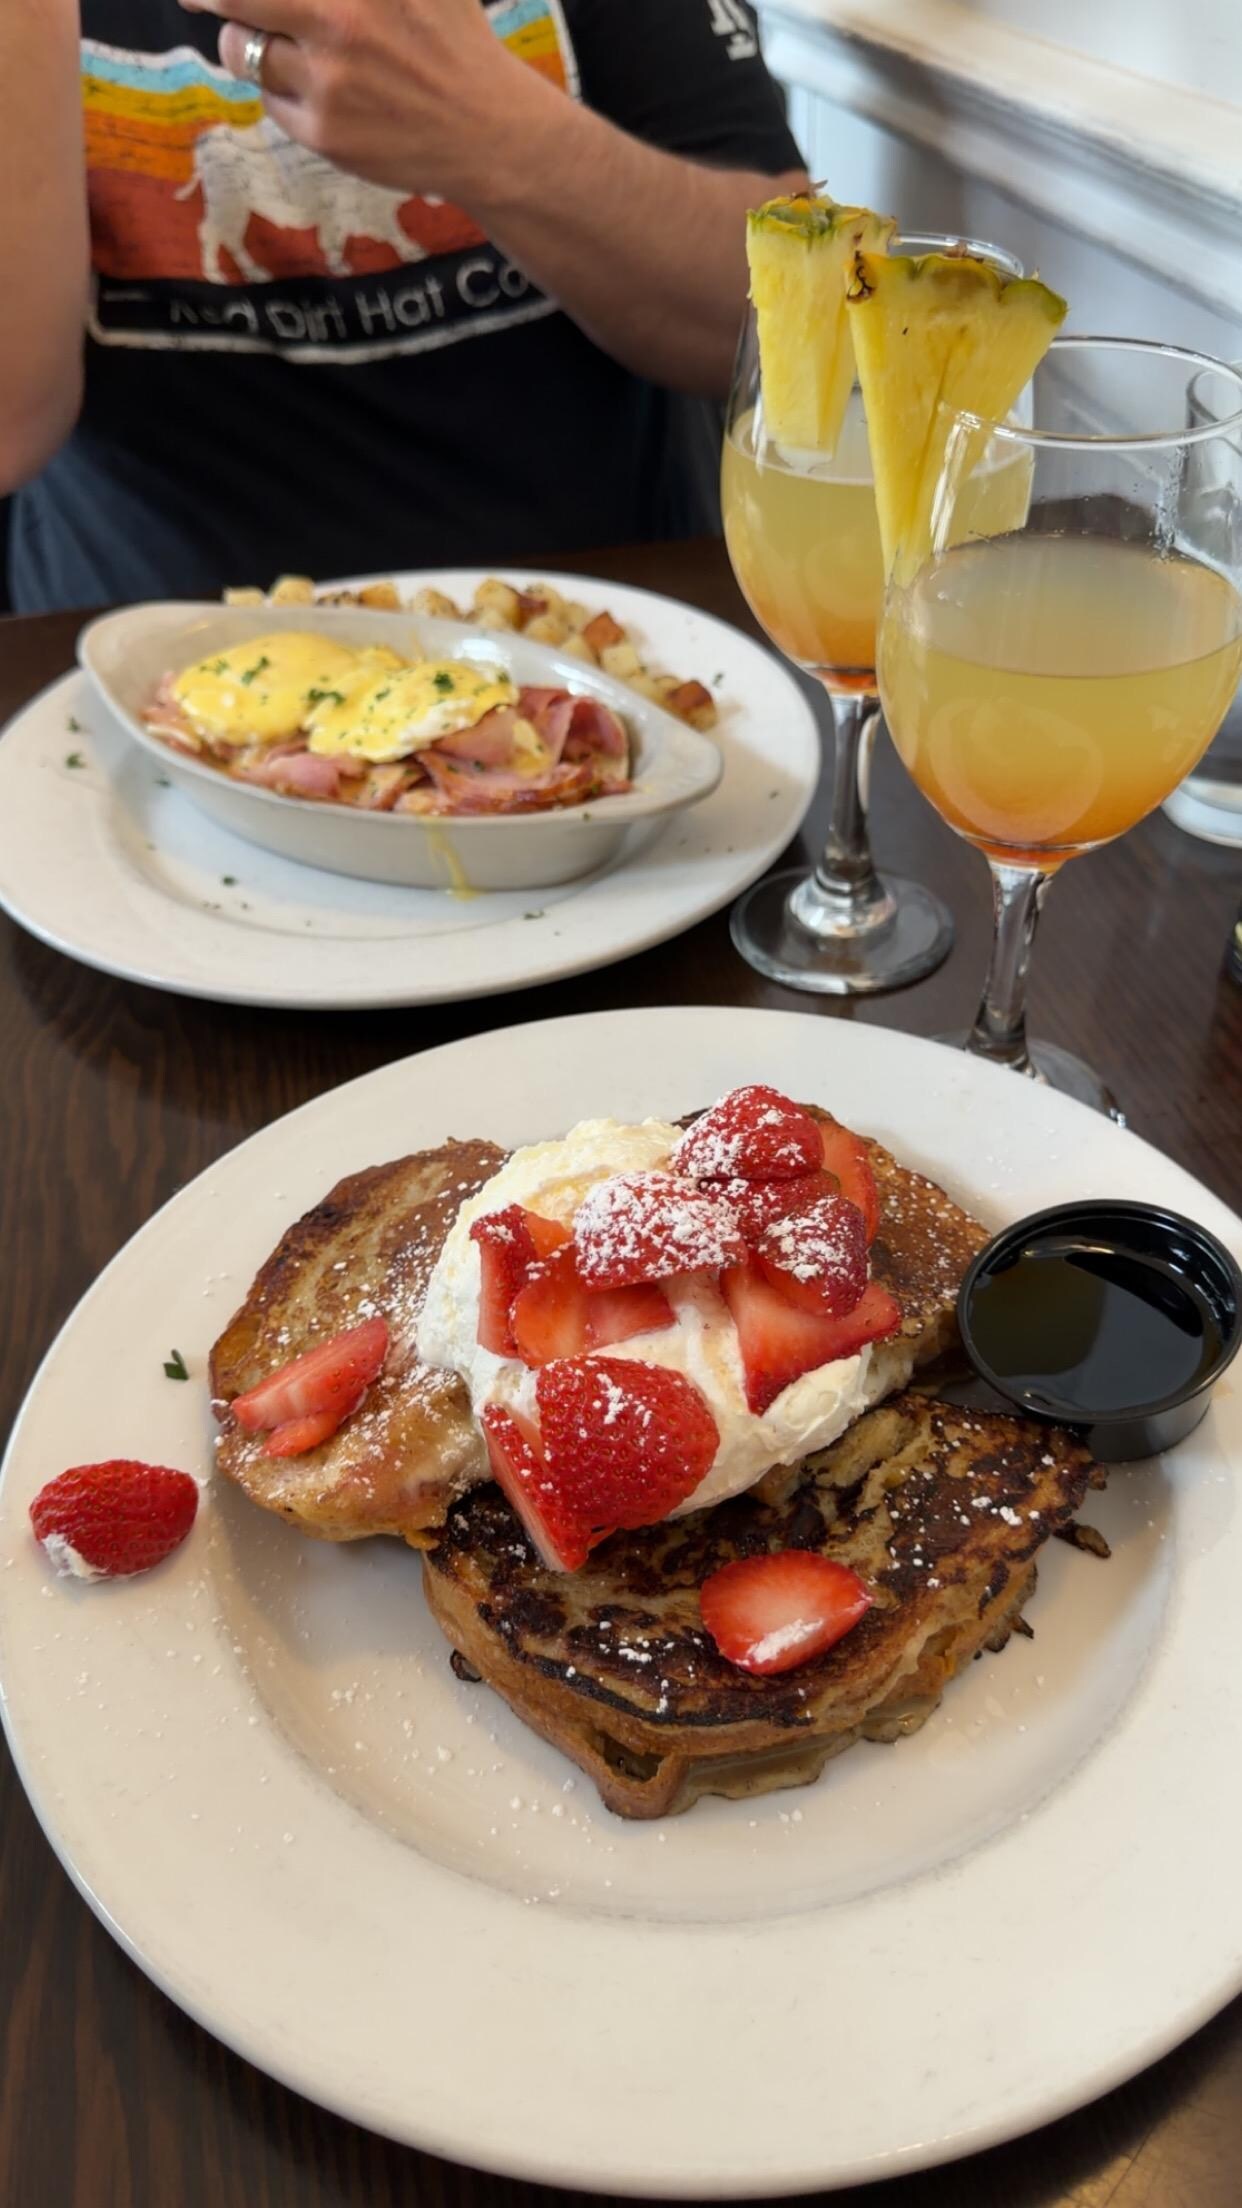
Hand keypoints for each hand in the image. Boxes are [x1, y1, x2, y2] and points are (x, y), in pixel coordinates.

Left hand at [179, 0, 526, 197]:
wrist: (488, 130)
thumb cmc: (449, 39)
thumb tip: (294, 0)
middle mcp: (343, 17)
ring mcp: (331, 78)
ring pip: (243, 50)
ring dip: (247, 45)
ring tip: (284, 49)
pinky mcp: (325, 131)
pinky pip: (270, 101)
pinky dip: (283, 92)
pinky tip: (326, 95)